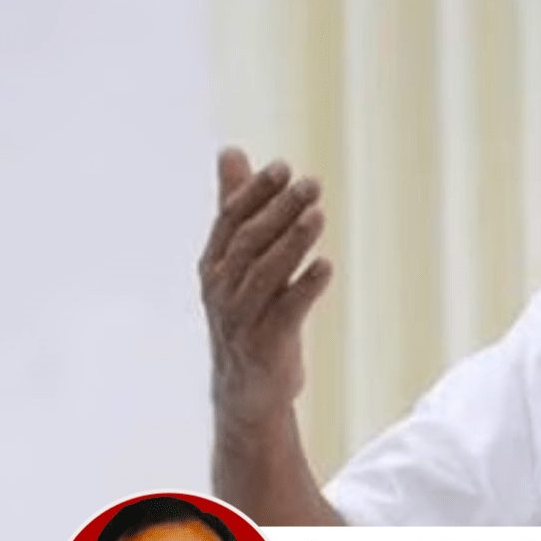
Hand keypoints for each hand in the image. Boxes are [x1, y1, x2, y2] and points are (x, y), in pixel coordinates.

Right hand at [199, 148, 330, 429]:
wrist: (247, 389)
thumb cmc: (247, 314)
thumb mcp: (237, 260)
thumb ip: (234, 206)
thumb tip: (231, 151)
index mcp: (214, 264)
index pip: (231, 219)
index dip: (255, 193)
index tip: (282, 167)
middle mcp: (222, 289)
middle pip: (250, 242)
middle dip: (280, 210)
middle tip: (311, 184)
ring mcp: (242, 318)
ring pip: (266, 273)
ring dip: (293, 243)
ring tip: (318, 215)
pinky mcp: (266, 343)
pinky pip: (287, 311)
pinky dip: (306, 288)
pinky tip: (326, 267)